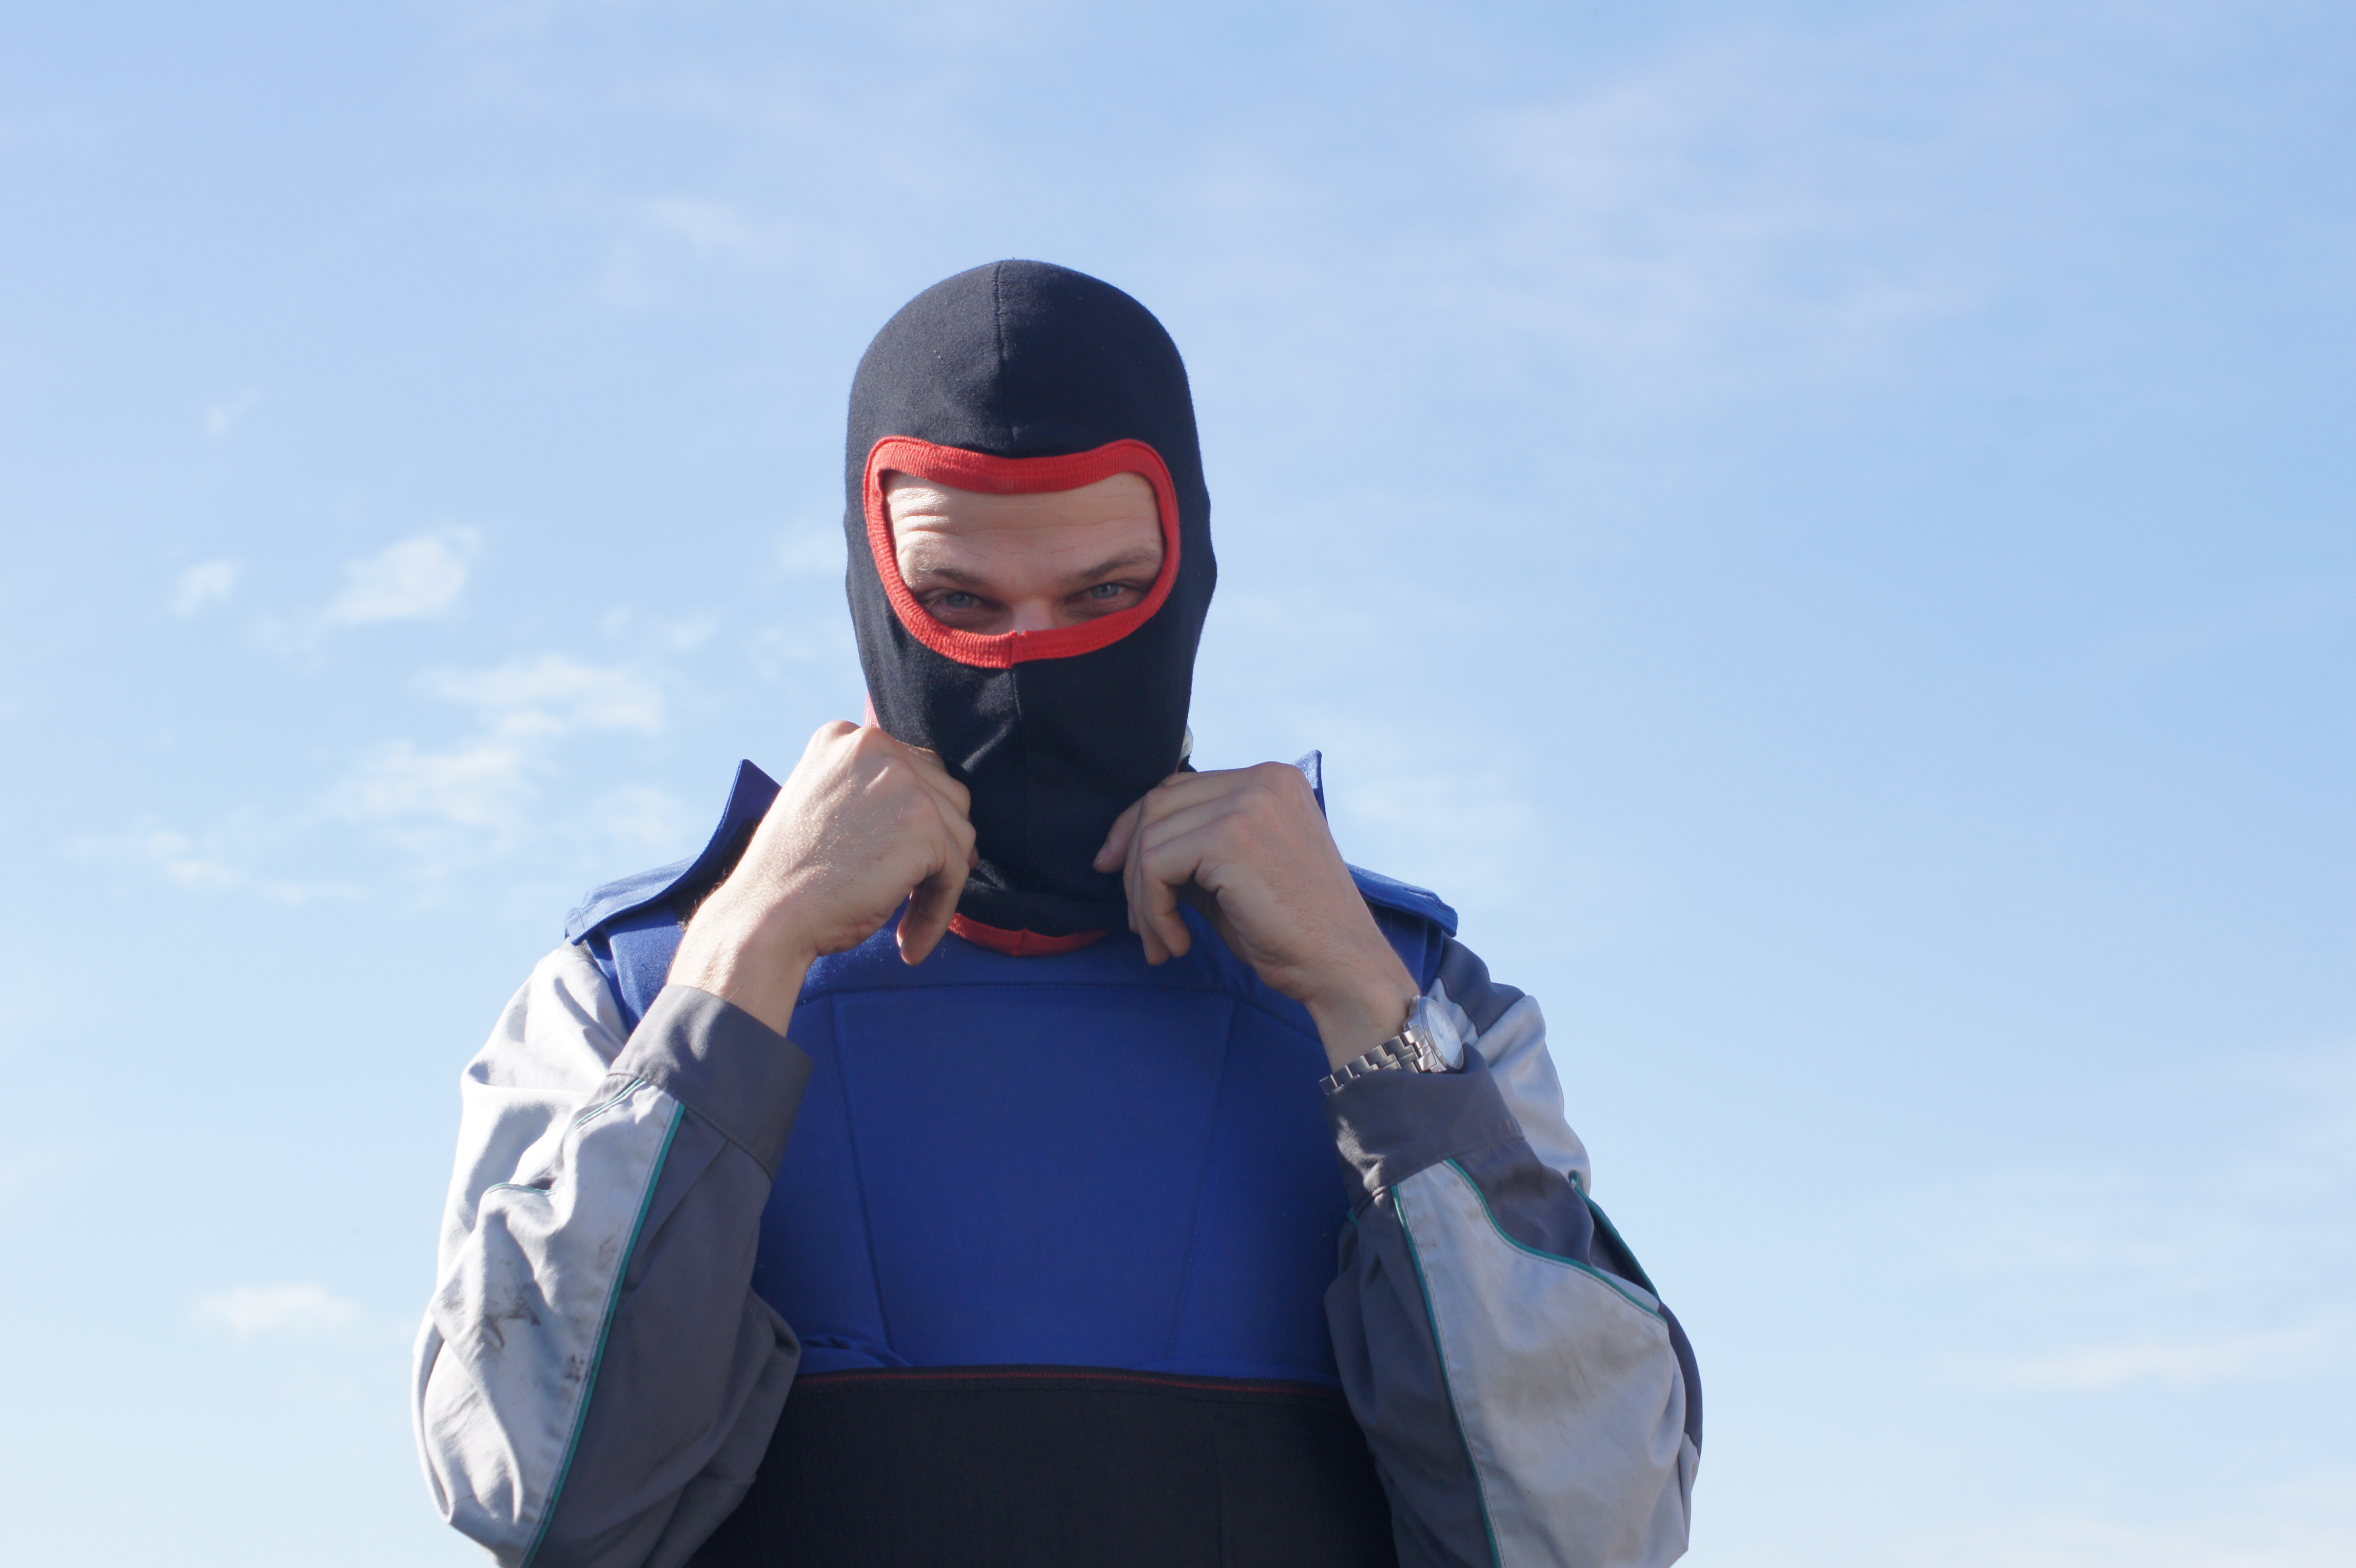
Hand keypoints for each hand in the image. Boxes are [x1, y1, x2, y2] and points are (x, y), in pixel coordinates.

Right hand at [669, 722, 974, 1034]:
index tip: (902, 863)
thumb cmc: (790, 877)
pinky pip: (956, 872)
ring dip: (940, 882)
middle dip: (938, 847)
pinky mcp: (925, 826)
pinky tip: (910, 943)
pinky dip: (939, 912)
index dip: (918, 820)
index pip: (914, 769)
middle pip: (946, 796)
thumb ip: (868, 793)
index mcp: (846, 738)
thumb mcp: (825, 806)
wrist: (766, 916)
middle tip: (915, 892)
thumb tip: (931, 811)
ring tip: (907, 923)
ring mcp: (903, 782)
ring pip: (959, 833)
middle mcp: (877, 746)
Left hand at [1094, 763, 1419, 1069]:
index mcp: (1271, 780)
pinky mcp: (1230, 838)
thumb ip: (1196, 848)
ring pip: (1151, 838)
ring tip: (1161, 943)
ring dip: (1142, 900)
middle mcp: (1262, 780)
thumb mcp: (1238, 873)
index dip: (1135, 827)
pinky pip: (1157, 867)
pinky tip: (1178, 944)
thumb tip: (1126, 851)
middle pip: (1158, 806)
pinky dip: (1153, 912)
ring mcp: (1248, 804)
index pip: (1179, 788)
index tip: (1113, 867)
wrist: (1342, 967)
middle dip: (1131, 865)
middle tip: (1136, 922)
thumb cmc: (1295, 931)